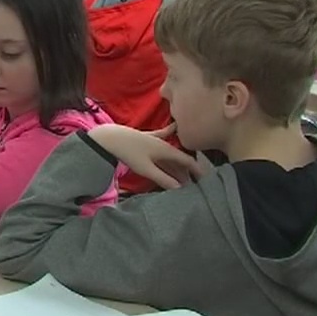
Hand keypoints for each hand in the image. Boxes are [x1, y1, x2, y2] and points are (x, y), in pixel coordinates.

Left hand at [87, 123, 202, 190]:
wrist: (110, 137)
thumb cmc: (129, 153)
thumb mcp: (146, 169)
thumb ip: (163, 178)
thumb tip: (179, 189)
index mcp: (167, 150)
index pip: (188, 161)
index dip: (198, 171)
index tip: (206, 181)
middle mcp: (164, 144)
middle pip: (180, 160)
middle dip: (187, 173)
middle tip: (192, 186)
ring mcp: (155, 140)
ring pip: (171, 154)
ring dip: (177, 165)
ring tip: (184, 177)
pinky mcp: (146, 138)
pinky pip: (162, 137)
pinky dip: (169, 133)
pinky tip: (176, 126)